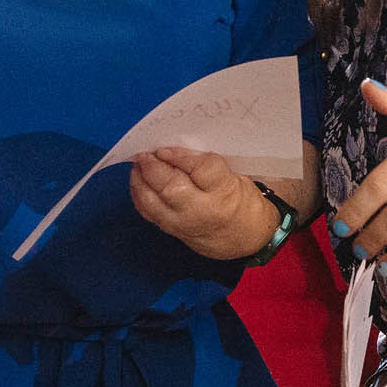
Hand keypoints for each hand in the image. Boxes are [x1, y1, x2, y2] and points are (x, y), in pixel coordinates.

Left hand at [130, 147, 268, 259]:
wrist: (247, 238)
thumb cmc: (242, 201)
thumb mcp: (235, 176)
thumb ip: (207, 163)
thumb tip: (176, 148)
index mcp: (224, 192)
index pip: (200, 170)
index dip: (180, 157)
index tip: (165, 148)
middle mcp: (202, 211)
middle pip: (171, 188)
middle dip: (153, 168)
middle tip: (145, 154)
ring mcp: (184, 225)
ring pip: (153, 203)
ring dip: (140, 181)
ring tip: (138, 165)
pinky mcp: (173, 232)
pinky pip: (149, 214)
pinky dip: (140, 196)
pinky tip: (139, 182)